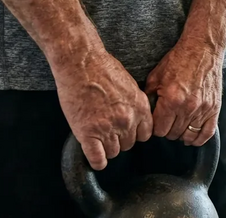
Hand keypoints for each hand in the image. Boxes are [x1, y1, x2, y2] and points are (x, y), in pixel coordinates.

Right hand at [54, 51, 152, 170]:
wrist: (81, 63)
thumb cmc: (102, 69)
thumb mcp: (130, 85)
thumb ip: (135, 104)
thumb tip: (134, 118)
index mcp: (140, 107)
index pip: (145, 135)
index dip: (134, 134)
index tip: (126, 132)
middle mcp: (127, 120)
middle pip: (129, 145)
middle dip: (119, 140)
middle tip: (108, 131)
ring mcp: (108, 128)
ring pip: (114, 152)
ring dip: (107, 148)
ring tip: (98, 139)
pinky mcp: (88, 133)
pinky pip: (97, 158)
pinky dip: (97, 161)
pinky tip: (95, 158)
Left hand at [146, 39, 221, 145]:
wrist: (202, 49)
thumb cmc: (178, 60)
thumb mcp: (155, 76)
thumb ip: (149, 98)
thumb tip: (144, 114)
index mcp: (171, 100)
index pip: (159, 130)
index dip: (155, 127)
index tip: (156, 121)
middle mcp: (188, 107)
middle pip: (173, 134)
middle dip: (167, 130)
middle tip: (166, 122)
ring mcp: (203, 108)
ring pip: (189, 135)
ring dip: (181, 134)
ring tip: (178, 128)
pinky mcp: (214, 108)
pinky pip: (207, 132)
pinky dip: (199, 139)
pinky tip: (192, 138)